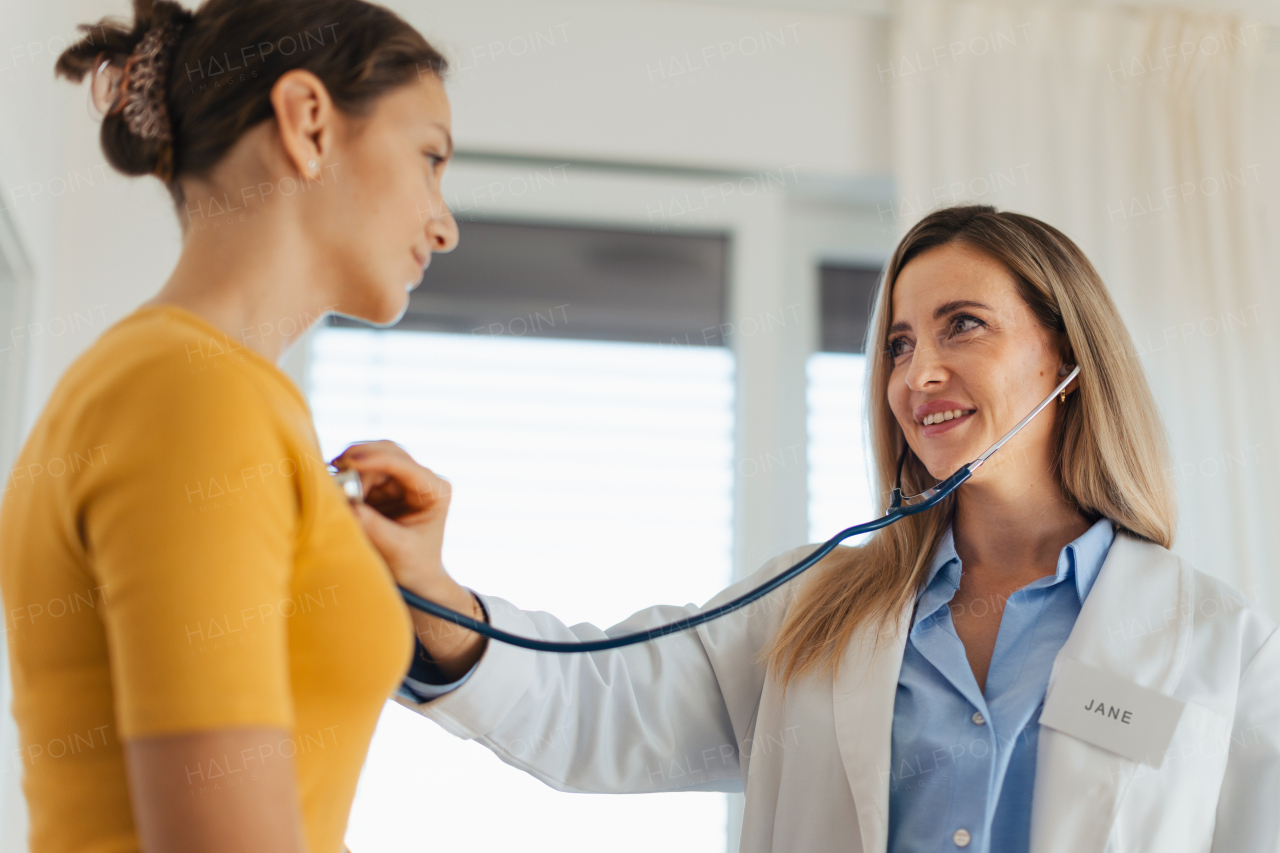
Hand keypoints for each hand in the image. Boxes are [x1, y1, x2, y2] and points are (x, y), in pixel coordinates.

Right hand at [330, 440, 451, 595]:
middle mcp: (422, 479)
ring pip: (372, 458)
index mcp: (437, 491)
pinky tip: (336, 486)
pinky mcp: (385, 486)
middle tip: (334, 470)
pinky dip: (348, 476)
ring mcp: (403, 480)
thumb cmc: (414, 565)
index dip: (376, 460)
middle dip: (359, 459)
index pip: (405, 466)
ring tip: (335, 487)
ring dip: (351, 469)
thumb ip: (373, 526)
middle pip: (388, 452)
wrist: (415, 578)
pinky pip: (362, 471)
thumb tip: (347, 505)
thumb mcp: (397, 549)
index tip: (349, 463)